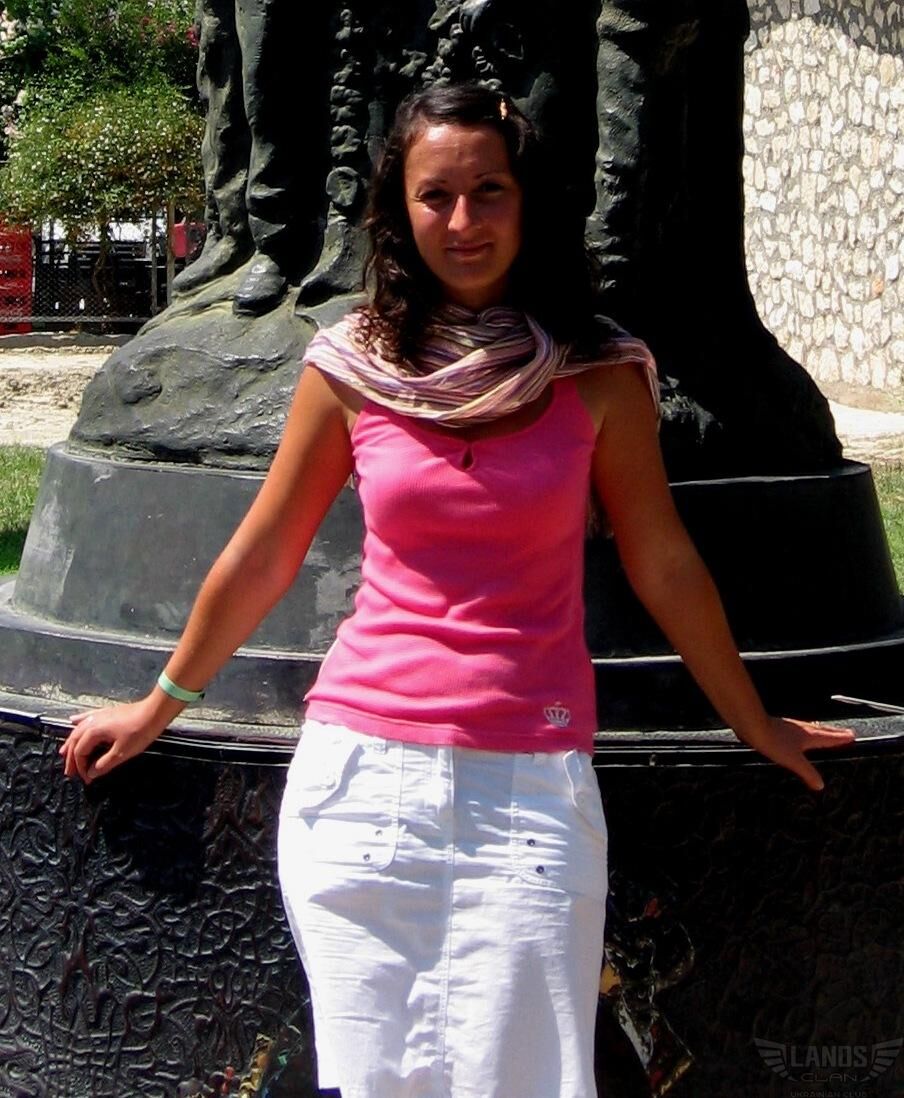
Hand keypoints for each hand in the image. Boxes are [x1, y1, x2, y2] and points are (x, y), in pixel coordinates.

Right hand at [59, 697, 168, 784]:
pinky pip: (86, 717)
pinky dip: (78, 722)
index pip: (79, 752)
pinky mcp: (106, 712)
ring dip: (71, 743)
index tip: (86, 779)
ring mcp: (98, 715)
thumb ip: (104, 764)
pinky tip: (72, 721)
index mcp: (93, 731)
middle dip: (71, 758)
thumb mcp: (122, 753)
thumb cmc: (139, 731)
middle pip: (74, 741)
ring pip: (78, 730)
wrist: (154, 711)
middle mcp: (91, 722)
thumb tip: (91, 773)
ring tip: (63, 753)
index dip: (81, 767)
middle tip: (70, 772)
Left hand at [739, 717, 855, 790]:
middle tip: (844, 733)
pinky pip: (797, 731)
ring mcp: (790, 727)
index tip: (852, 737)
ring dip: (820, 731)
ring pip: (810, 729)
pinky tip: (796, 736)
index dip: (841, 738)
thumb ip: (808, 773)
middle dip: (834, 733)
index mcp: (809, 736)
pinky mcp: (778, 728)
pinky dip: (803, 733)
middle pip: (822, 730)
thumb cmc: (772, 740)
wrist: (753, 726)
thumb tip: (820, 785)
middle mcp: (802, 729)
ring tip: (824, 733)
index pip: (830, 738)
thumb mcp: (794, 761)